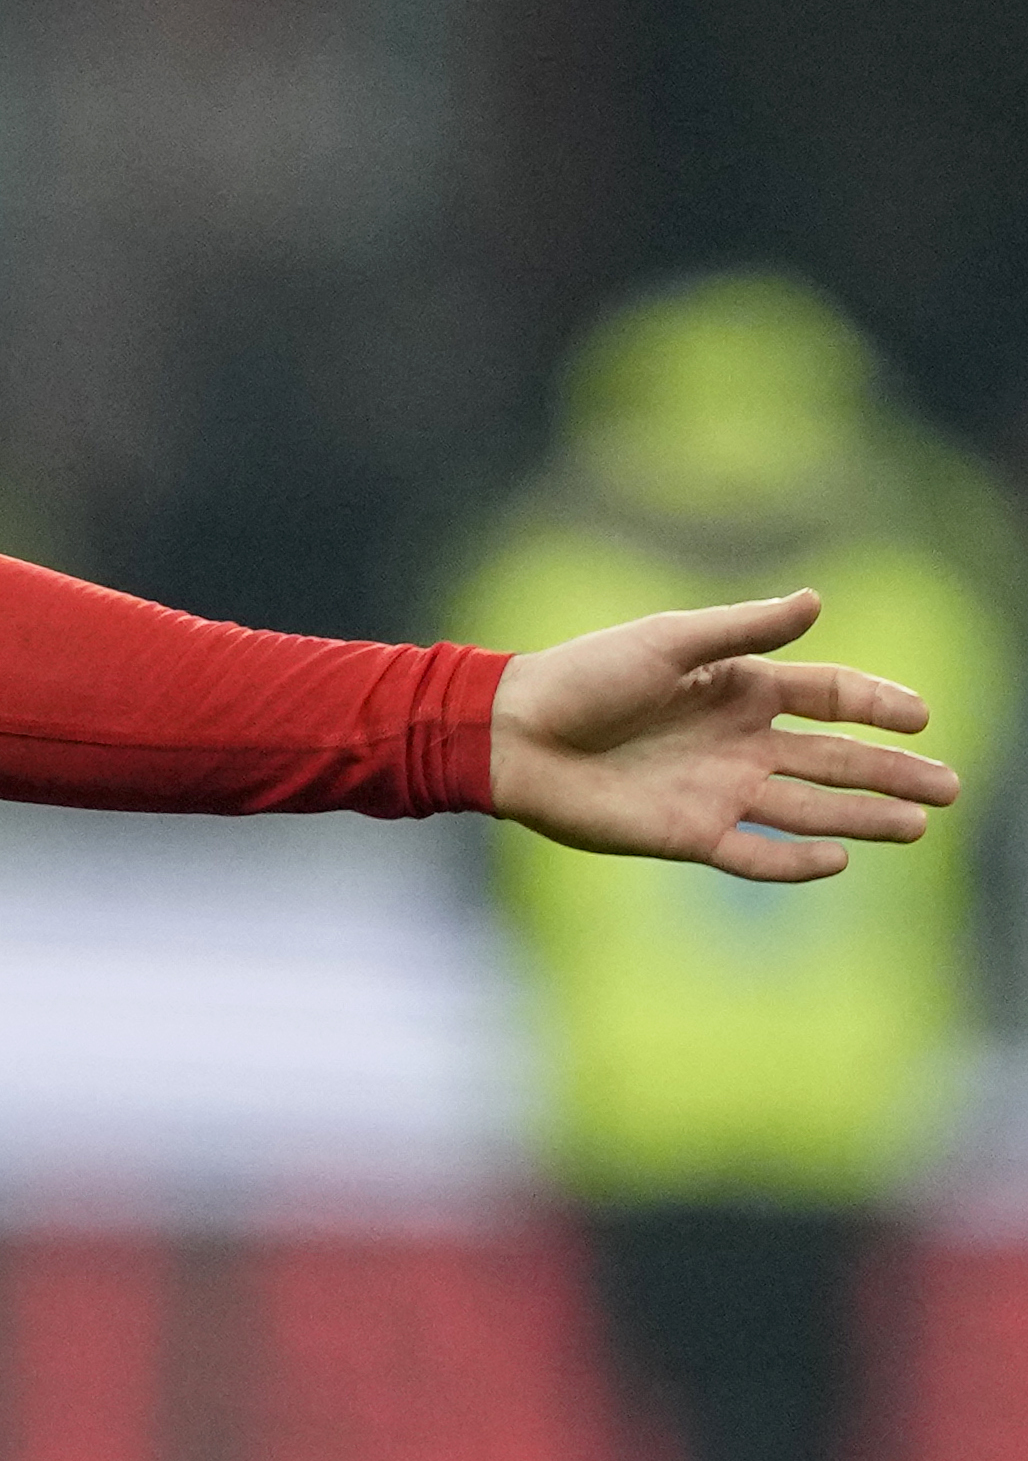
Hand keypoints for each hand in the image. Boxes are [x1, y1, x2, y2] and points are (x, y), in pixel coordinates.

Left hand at [489, 590, 958, 881]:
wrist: (510, 735)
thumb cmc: (580, 678)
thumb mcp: (666, 643)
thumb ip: (742, 629)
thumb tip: (818, 599)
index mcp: (736, 688)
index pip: (827, 696)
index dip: (876, 704)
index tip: (922, 716)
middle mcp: (737, 742)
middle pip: (834, 759)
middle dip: (892, 772)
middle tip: (951, 787)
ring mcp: (717, 791)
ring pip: (809, 808)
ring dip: (863, 817)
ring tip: (918, 825)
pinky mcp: (687, 835)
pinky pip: (754, 855)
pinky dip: (795, 860)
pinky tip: (840, 859)